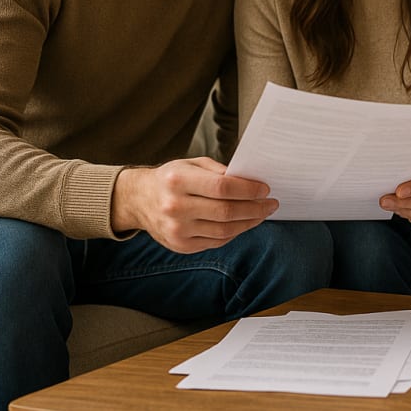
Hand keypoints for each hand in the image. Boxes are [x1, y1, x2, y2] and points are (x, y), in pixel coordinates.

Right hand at [111, 157, 278, 252]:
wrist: (139, 200)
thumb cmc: (171, 178)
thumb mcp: (192, 164)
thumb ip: (220, 171)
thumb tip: (251, 181)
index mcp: (178, 181)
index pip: (222, 187)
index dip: (248, 189)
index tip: (265, 189)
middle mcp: (175, 207)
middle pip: (226, 211)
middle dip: (255, 208)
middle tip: (271, 203)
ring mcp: (177, 230)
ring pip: (224, 230)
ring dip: (249, 223)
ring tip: (262, 213)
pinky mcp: (180, 246)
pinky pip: (216, 242)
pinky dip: (235, 232)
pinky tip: (244, 223)